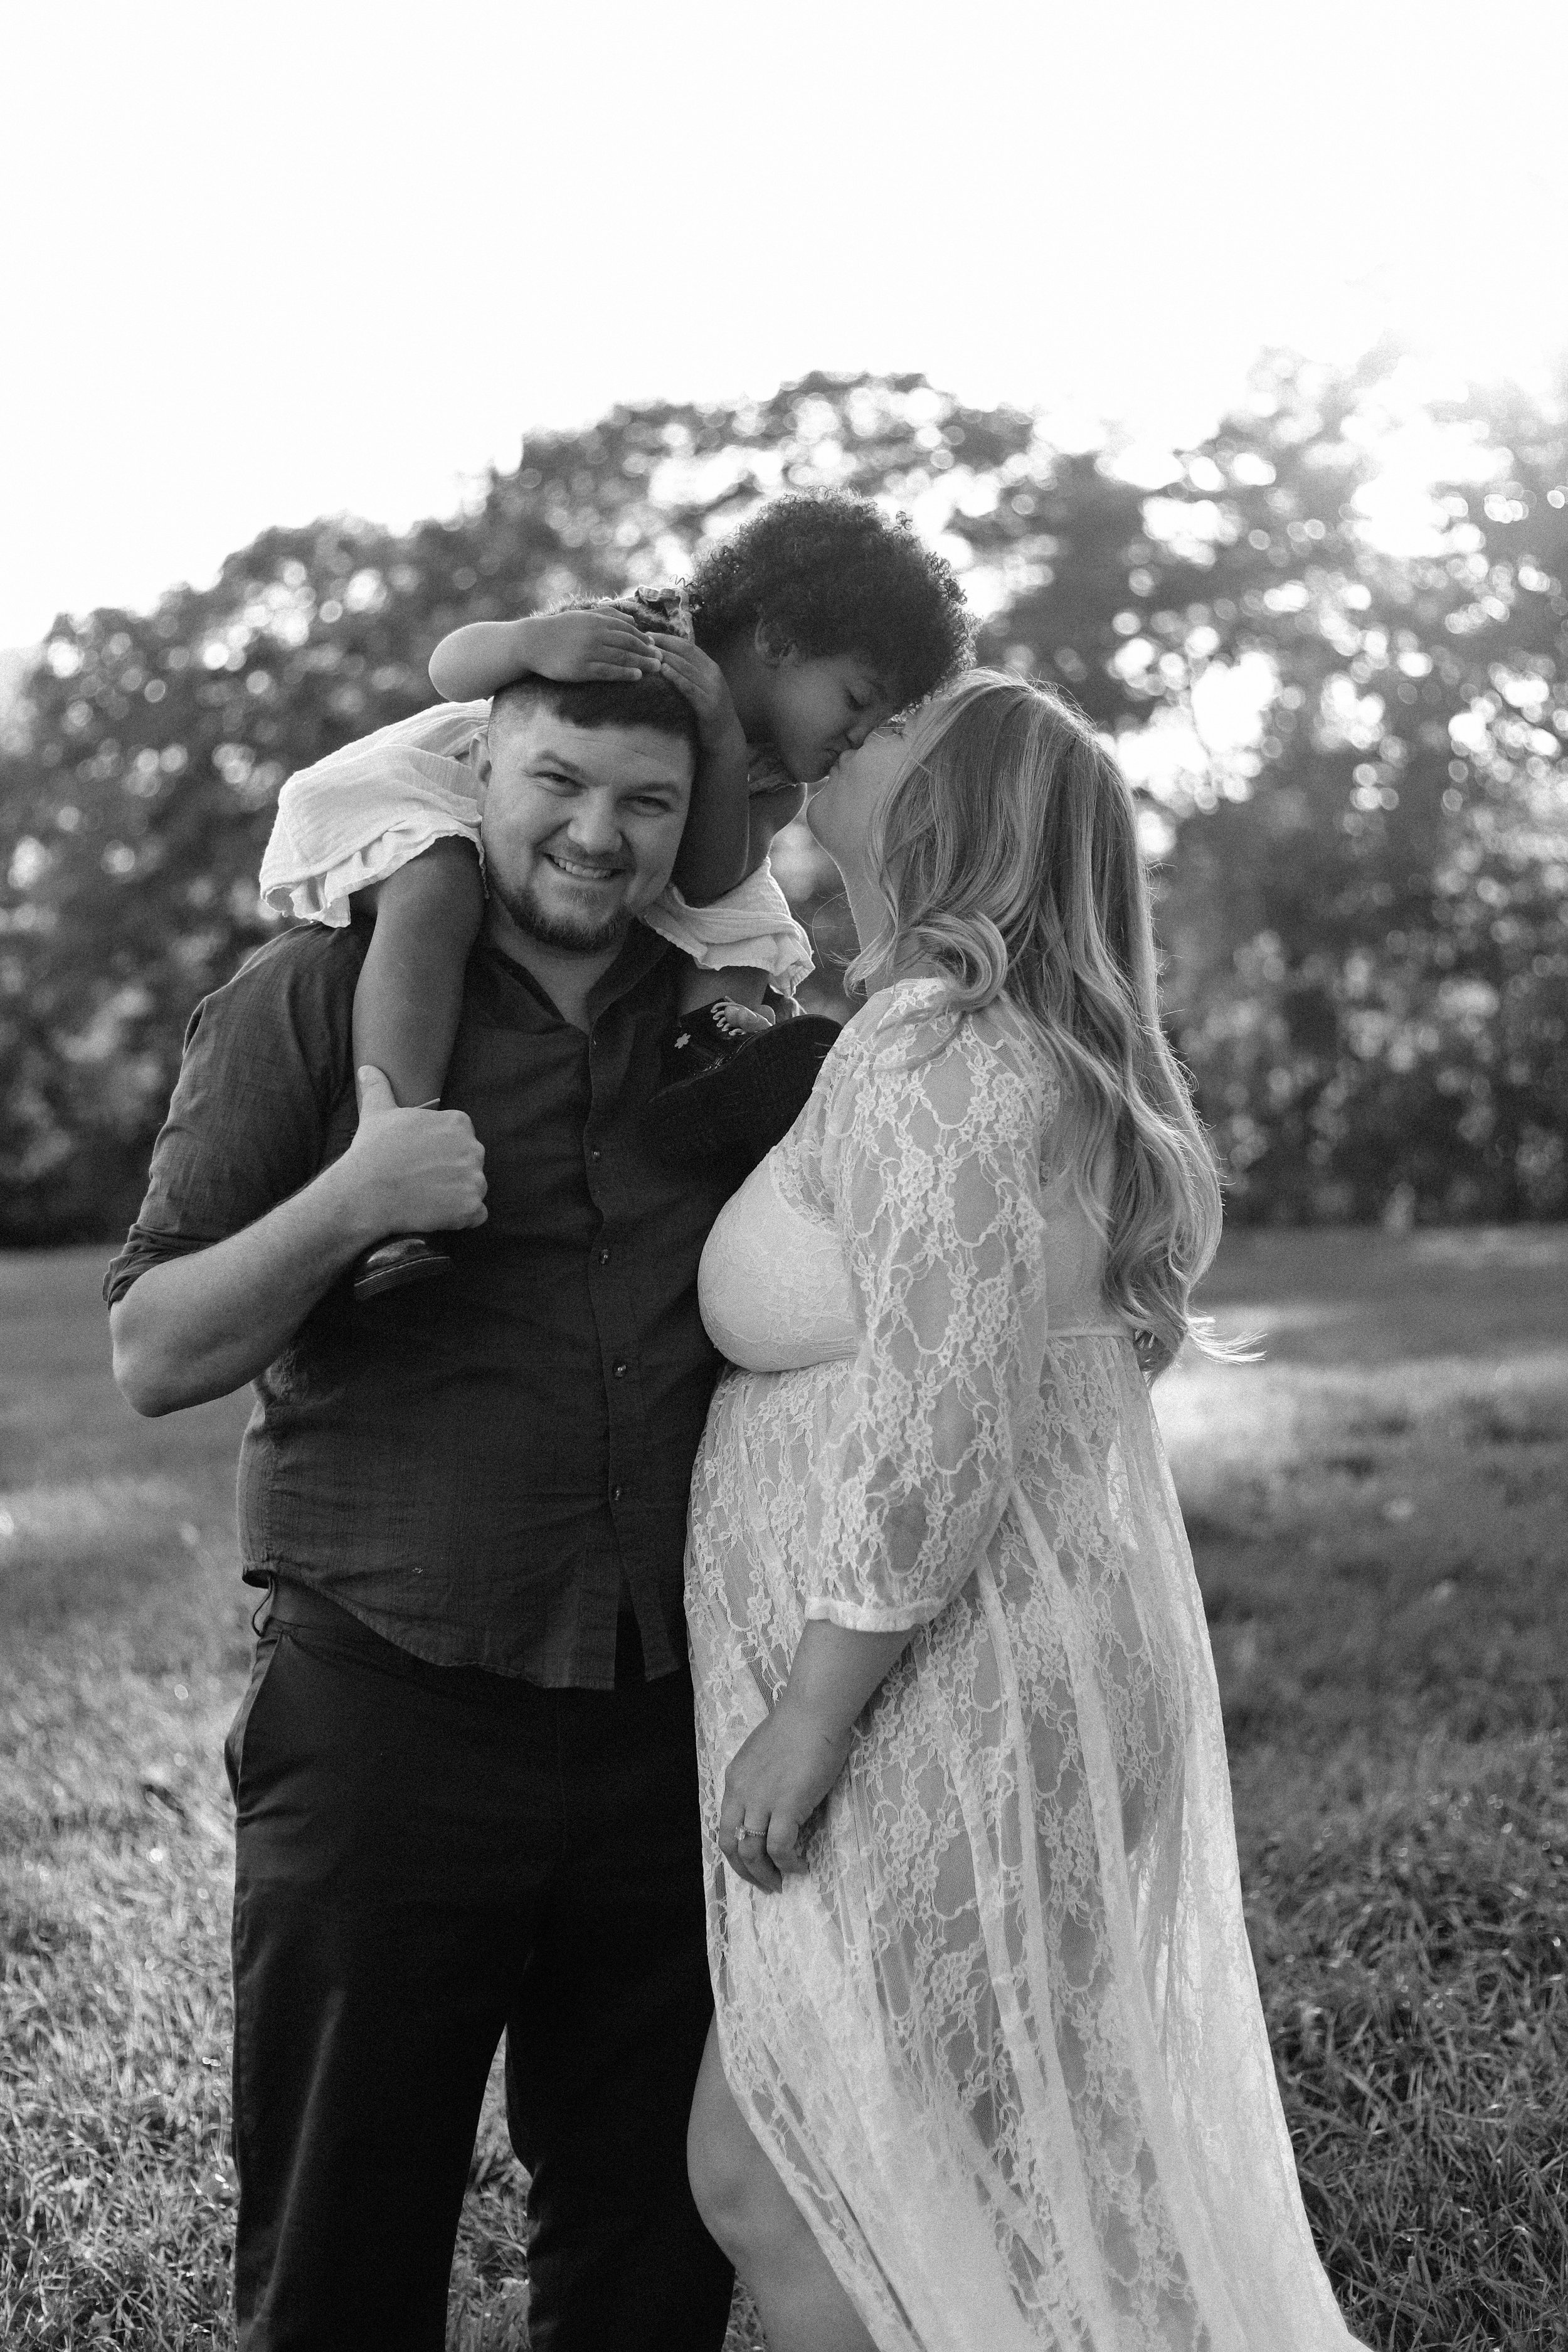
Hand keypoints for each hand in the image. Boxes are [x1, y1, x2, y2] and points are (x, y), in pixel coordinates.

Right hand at [343, 1067, 488, 1236]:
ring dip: (457, 1195)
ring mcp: (475, 1179)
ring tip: (427, 1198)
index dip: (441, 1153)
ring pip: (474, 1188)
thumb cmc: (372, 1151)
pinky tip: (438, 1215)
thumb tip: (367, 1068)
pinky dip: (463, 1218)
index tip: (420, 1161)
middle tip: (422, 1181)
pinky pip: (477, 1215)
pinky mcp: (471, 1207)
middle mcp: (474, 1148)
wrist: (365, 1192)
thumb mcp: (376, 1113)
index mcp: (459, 1123)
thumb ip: (378, 1087)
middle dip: (451, 1173)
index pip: (461, 1140)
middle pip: (470, 1164)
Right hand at [521, 609, 666, 683]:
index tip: (656, 646)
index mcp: (596, 621)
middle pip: (629, 643)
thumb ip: (607, 615)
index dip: (644, 638)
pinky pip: (608, 672)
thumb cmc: (559, 629)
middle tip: (662, 659)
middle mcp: (595, 635)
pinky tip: (637, 677)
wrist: (532, 642)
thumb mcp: (583, 616)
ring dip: (642, 663)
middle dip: (648, 652)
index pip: (627, 630)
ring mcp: (588, 652)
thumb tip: (632, 619)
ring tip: (656, 669)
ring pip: (622, 657)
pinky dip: (625, 673)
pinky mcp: (581, 669)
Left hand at [646, 633, 748, 760]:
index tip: (649, 635)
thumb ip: (690, 674)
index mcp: (711, 667)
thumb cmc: (709, 712)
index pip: (688, 646)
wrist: (726, 738)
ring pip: (687, 667)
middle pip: (686, 652)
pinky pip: (690, 687)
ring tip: (649, 652)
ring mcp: (712, 689)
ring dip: (666, 657)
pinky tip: (663, 670)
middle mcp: (713, 674)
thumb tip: (666, 660)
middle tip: (644, 640)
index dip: (668, 638)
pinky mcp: (708, 705)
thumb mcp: (701, 688)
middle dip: (664, 644)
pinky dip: (676, 677)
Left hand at [717, 1692, 850, 1894]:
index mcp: (735, 1780)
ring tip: (781, 1882)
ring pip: (752, 1851)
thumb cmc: (797, 1726)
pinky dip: (788, 1863)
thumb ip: (761, 1780)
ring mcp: (762, 1801)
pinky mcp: (787, 1806)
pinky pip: (780, 1847)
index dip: (736, 1851)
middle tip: (764, 1883)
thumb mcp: (763, 1755)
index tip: (751, 1863)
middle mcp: (742, 1793)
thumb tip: (774, 1804)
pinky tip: (800, 1866)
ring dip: (765, 1874)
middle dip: (746, 1871)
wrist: (813, 1712)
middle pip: (732, 1845)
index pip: (726, 1826)